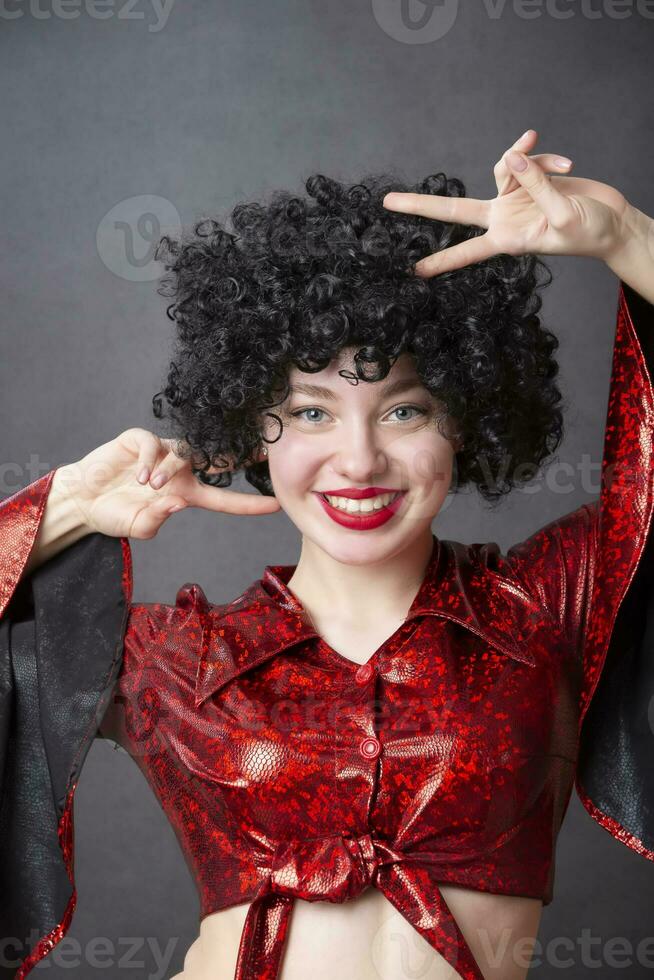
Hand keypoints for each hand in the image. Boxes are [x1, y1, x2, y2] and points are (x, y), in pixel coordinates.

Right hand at [54, 427, 279, 539]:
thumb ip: (156, 520)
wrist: (83, 498)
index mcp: (186, 494)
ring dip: (170, 469)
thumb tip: (177, 503)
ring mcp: (161, 453)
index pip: (225, 499)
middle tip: (263, 450)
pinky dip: (148, 460)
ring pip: (182, 453)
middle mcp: (180, 471)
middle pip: (217, 460)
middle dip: (241, 455)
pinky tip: (137, 476)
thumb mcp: (137, 526)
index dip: (249, 503)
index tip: (277, 505)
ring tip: (150, 487)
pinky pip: (153, 444)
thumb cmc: (114, 515)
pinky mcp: (139, 441)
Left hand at [382, 129, 630, 276]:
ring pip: (502, 169)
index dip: (441, 260)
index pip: (466, 251)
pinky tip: (567, 162)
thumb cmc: (590, 231)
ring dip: (531, 161)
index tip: (415, 271)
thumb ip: (534, 185)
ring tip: (564, 165)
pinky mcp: (528, 180)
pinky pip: (526, 159)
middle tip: (387, 203)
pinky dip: (545, 156)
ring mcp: (514, 198)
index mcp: (508, 239)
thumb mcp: (562, 214)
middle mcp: (504, 219)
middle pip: (455, 210)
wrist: (613, 222)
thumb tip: (509, 158)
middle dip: (421, 206)